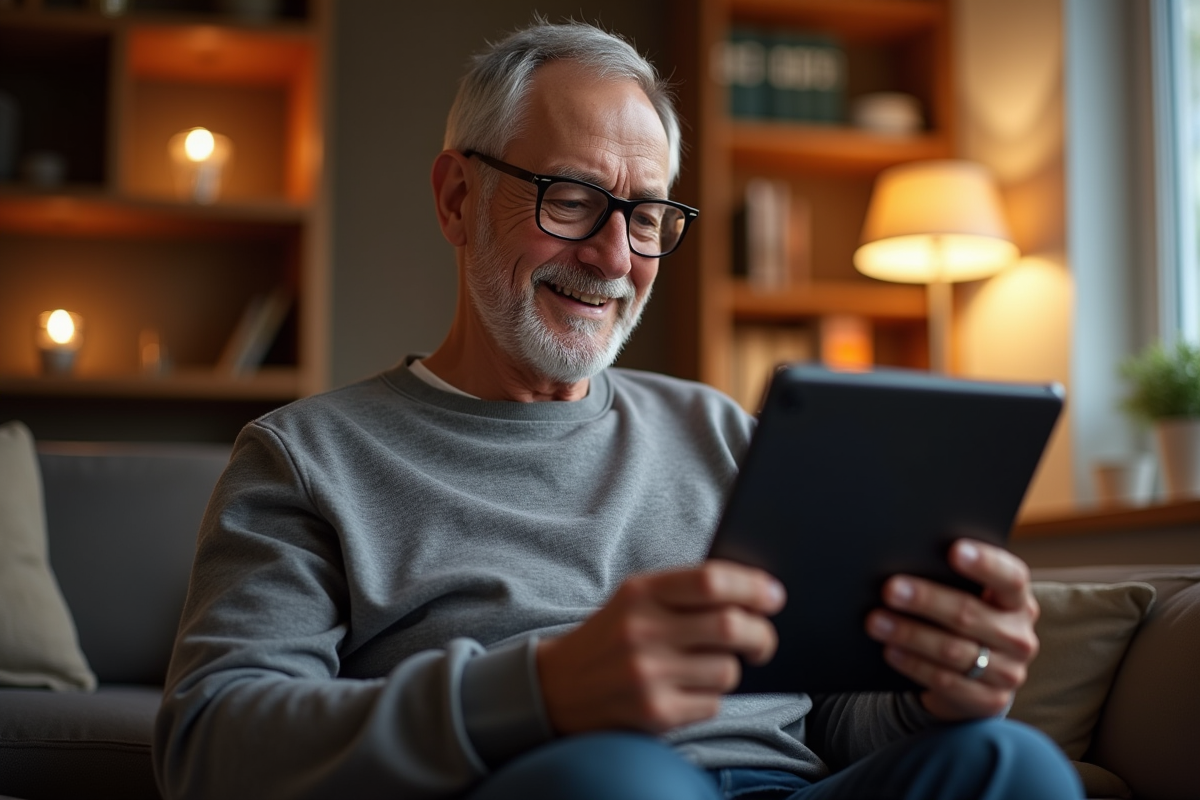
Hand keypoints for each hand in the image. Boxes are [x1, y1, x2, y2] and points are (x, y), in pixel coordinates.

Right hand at [536, 560, 785, 734]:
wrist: (556, 687)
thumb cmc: (611, 637)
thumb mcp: (635, 599)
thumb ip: (684, 592)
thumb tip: (756, 596)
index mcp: (641, 593)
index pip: (710, 580)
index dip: (753, 586)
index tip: (775, 596)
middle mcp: (643, 631)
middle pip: (731, 626)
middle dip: (761, 634)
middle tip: (763, 641)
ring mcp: (648, 675)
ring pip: (728, 670)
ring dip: (731, 670)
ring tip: (709, 667)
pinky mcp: (655, 713)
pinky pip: (713, 704)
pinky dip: (710, 698)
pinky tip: (686, 691)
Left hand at [864, 539, 1038, 719]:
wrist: (976, 678)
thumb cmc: (964, 621)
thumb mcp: (968, 598)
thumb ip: (950, 580)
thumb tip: (908, 557)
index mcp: (1018, 600)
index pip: (1011, 577)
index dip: (985, 563)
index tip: (953, 549)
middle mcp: (1018, 635)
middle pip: (970, 614)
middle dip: (926, 600)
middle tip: (889, 589)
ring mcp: (1008, 672)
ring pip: (953, 651)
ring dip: (910, 634)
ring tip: (875, 621)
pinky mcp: (989, 701)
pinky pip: (946, 682)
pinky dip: (914, 664)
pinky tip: (890, 651)